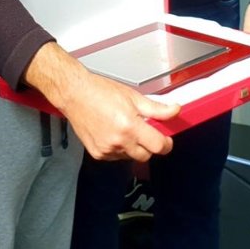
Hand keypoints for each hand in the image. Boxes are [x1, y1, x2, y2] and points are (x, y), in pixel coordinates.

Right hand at [24, 43, 179, 160]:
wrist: (74, 94)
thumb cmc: (100, 92)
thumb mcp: (133, 96)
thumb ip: (156, 108)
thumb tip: (175, 110)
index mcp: (129, 126)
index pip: (158, 146)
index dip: (166, 143)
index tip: (165, 139)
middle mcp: (118, 141)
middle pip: (146, 155)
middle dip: (149, 145)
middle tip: (144, 131)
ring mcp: (107, 150)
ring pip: (131, 157)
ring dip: (133, 147)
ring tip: (124, 128)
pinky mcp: (97, 153)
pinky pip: (116, 157)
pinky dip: (119, 148)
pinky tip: (112, 133)